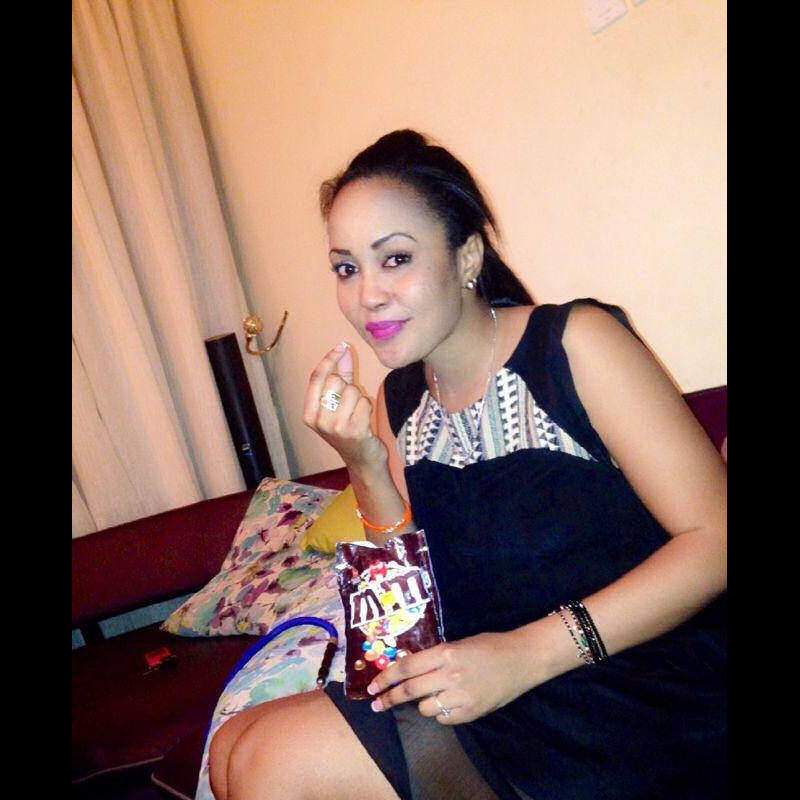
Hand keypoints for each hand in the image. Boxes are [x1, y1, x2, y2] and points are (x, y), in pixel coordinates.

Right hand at [303, 342, 386, 469]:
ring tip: (357, 415)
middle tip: (350, 405)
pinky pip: (365, 403)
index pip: (316, 378)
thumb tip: (343, 349)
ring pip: (352, 391)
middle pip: (336, 381)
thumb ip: (340, 375)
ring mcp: (335, 427)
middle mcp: (318, 421)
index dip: (329, 359)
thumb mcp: (338, 404)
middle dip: (348, 386)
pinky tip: (365, 421)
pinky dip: (368, 408)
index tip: (341, 346)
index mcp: (309, 414)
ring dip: (360, 399)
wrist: (362, 460)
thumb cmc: (349, 428)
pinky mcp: (354, 431)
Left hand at [366, 632, 528, 724]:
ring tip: (431, 696)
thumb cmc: (489, 645)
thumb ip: (435, 657)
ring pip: (426, 708)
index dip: (386, 677)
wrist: (522, 659)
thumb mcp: (458, 644)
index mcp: (446, 652)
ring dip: (422, 704)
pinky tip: (449, 703)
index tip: (372, 686)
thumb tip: (409, 669)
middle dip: (389, 698)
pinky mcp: (472, 712)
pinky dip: (441, 713)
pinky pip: (444, 718)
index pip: (407, 667)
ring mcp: (461, 695)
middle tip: (376, 704)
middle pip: (410, 691)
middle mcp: (450, 674)